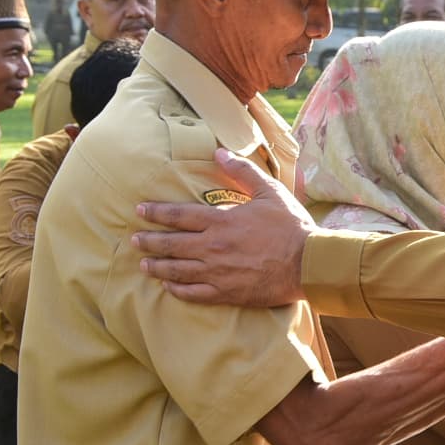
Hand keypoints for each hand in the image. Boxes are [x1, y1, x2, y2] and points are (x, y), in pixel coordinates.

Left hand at [132, 148, 310, 306]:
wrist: (309, 263)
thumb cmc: (292, 226)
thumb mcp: (270, 192)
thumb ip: (242, 172)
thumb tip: (219, 152)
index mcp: (221, 221)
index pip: (178, 215)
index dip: (156, 213)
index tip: (140, 211)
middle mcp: (212, 247)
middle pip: (170, 244)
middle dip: (149, 241)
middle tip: (135, 240)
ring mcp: (217, 272)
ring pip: (176, 270)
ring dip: (157, 266)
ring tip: (144, 264)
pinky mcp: (226, 293)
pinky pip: (192, 293)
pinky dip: (176, 290)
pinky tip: (168, 286)